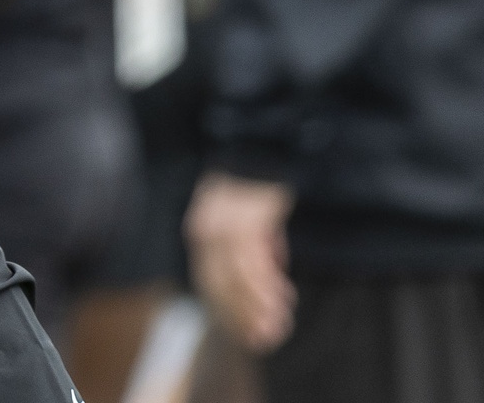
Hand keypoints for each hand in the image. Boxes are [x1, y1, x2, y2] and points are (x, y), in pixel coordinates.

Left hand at [188, 173, 296, 351]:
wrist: (258, 142)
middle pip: (220, 288)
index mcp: (200, 232)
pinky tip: (283, 301)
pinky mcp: (244, 224)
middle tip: (265, 340)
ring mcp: (223, 229)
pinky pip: (254, 265)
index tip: (248, 333)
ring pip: (238, 281)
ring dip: (259, 308)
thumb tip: (274, 267)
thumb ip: (258, 244)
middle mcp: (205, 233)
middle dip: (243, 317)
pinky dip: (267, 287)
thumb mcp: (252, 218)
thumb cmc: (255, 179)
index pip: (210, 282)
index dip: (229, 310)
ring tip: (279, 326)